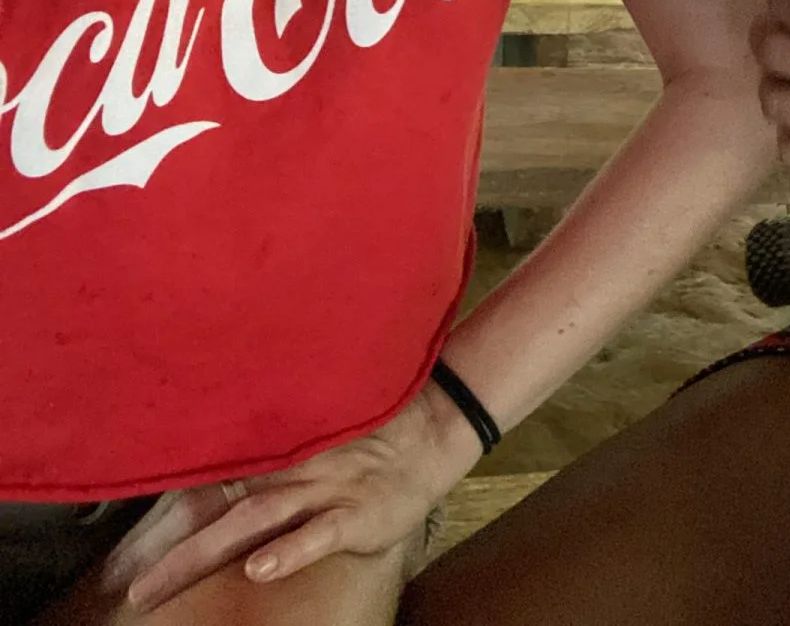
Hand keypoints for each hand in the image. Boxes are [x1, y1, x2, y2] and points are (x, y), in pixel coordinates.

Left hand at [104, 381, 479, 611]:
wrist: (435, 425)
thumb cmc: (376, 439)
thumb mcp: (322, 443)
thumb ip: (281, 457)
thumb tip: (231, 472)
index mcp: (281, 462)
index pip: (213, 491)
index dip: (169, 520)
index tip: (126, 553)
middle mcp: (292, 476)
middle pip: (219, 516)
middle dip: (173, 554)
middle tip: (130, 591)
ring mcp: (323, 492)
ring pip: (252, 525)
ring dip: (203, 555)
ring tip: (158, 587)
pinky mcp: (356, 511)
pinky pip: (317, 534)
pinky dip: (287, 550)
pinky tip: (258, 569)